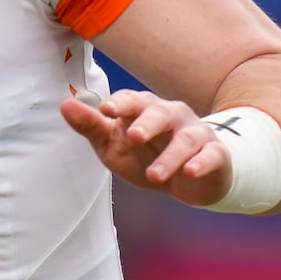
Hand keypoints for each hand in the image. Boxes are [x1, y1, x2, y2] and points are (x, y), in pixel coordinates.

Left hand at [60, 89, 233, 207]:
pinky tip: (191, 171)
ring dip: (170, 156)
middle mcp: (171, 116)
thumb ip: (91, 126)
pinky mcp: (215, 154)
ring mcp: (195, 133)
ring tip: (153, 175)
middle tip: (134, 136)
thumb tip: (65, 105)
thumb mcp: (112, 144)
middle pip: (161, 112)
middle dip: (147, 123)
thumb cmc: (144, 155)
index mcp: (144, 109)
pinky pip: (211, 154)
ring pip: (186, 139)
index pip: (132, 100)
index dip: (121, 103)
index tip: (106, 109)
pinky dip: (202, 163)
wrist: (188, 179)